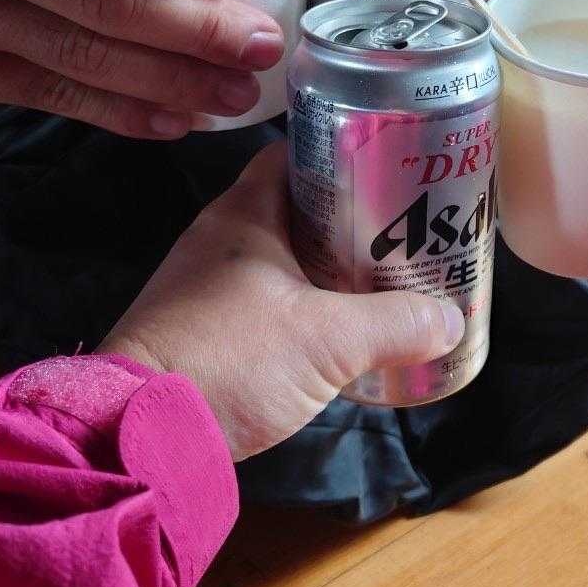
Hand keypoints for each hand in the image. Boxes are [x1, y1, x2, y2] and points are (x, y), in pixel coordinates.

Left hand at [98, 144, 464, 458]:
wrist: (138, 431)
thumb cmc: (231, 360)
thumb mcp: (328, 341)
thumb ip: (395, 325)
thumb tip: (449, 319)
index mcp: (243, 214)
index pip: (295, 155)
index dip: (344, 155)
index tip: (391, 169)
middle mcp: (218, 238)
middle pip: (295, 209)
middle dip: (349, 219)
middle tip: (403, 232)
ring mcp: (204, 285)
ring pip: (280, 259)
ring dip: (326, 269)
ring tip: (382, 282)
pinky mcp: (200, 329)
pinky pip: (262, 301)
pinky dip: (300, 307)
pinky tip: (334, 333)